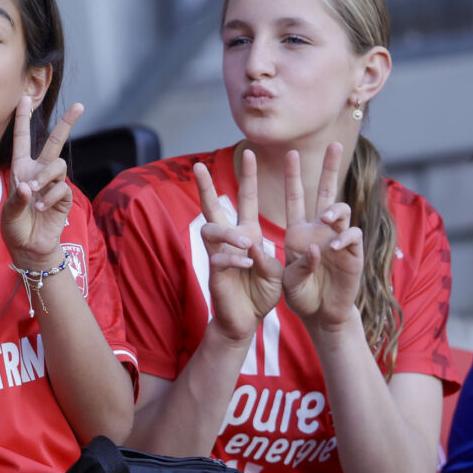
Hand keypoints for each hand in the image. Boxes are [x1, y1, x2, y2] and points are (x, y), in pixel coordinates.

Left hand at [1, 97, 82, 266]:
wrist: (29, 247)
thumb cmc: (14, 226)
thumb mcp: (8, 212)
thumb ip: (18, 198)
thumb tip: (31, 186)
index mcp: (21, 169)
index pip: (23, 139)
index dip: (23, 119)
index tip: (25, 97)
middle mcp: (38, 172)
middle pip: (55, 142)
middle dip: (67, 123)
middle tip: (79, 105)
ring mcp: (53, 184)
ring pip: (58, 165)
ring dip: (46, 176)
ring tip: (35, 193)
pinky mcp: (63, 197)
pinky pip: (61, 187)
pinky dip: (50, 196)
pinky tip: (41, 207)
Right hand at [193, 149, 282, 345]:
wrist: (247, 320)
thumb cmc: (260, 293)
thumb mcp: (275, 272)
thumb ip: (268, 259)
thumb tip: (252, 247)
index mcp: (247, 234)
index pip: (246, 200)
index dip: (248, 177)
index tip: (250, 152)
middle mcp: (230, 240)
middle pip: (212, 207)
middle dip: (206, 186)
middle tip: (197, 166)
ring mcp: (219, 255)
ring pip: (210, 230)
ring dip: (228, 233)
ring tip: (245, 243)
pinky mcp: (214, 273)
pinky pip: (219, 259)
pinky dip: (233, 260)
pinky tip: (244, 265)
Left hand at [281, 143, 363, 330]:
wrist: (320, 315)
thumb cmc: (301, 295)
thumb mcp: (286, 279)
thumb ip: (294, 264)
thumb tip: (310, 248)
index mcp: (299, 231)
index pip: (296, 197)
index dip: (293, 176)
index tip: (290, 152)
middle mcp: (320, 230)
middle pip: (327, 192)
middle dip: (330, 168)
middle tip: (335, 144)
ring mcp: (338, 239)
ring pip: (343, 210)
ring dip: (335, 210)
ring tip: (325, 218)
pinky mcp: (352, 253)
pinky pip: (352, 236)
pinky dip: (344, 238)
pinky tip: (333, 247)